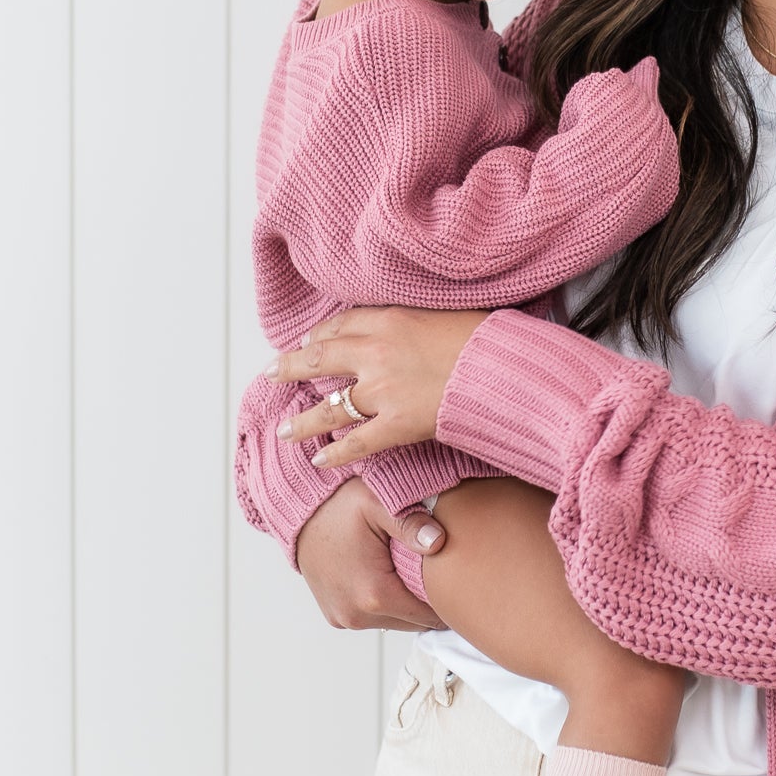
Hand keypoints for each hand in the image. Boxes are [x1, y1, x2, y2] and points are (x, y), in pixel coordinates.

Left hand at [270, 305, 490, 468]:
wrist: (503, 367)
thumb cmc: (486, 339)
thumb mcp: (446, 314)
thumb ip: (417, 324)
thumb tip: (410, 331)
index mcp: (389, 320)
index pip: (342, 324)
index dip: (321, 334)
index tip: (310, 340)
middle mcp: (375, 353)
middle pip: (320, 358)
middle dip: (292, 366)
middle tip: (272, 372)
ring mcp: (382, 391)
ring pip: (329, 407)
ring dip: (303, 420)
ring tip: (285, 429)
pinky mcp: (397, 424)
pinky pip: (358, 442)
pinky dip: (336, 454)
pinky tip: (320, 461)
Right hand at [295, 480, 448, 631]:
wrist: (299, 513)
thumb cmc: (339, 505)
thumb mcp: (377, 503)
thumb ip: (411, 523)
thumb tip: (438, 542)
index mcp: (373, 594)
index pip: (430, 615)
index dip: (446, 597)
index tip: (456, 576)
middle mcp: (356, 614)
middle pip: (414, 622)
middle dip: (427, 600)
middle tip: (437, 571)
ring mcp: (344, 618)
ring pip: (395, 621)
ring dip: (406, 603)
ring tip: (411, 572)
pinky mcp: (336, 617)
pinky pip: (374, 618)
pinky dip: (386, 603)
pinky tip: (389, 577)